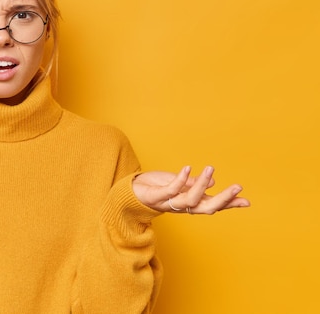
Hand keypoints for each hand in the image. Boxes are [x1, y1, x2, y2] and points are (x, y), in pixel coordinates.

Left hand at [132, 166, 249, 213]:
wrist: (129, 193)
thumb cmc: (155, 187)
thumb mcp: (177, 183)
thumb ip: (194, 185)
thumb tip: (213, 183)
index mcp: (189, 203)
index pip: (212, 205)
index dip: (229, 204)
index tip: (247, 202)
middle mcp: (181, 206)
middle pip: (206, 208)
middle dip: (223, 199)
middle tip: (238, 187)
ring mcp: (168, 203)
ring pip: (190, 200)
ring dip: (202, 184)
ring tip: (210, 169)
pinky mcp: (155, 197)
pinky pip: (170, 191)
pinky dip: (180, 180)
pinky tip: (187, 168)